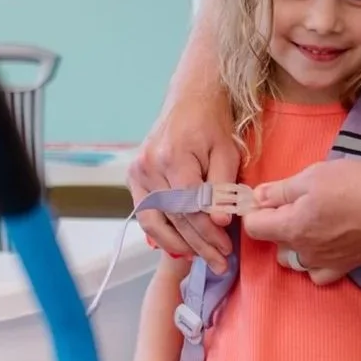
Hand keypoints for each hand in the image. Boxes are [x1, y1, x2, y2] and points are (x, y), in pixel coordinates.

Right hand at [131, 84, 238, 271]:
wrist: (189, 98)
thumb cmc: (212, 124)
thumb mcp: (227, 151)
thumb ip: (222, 187)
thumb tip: (219, 221)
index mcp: (174, 157)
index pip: (191, 207)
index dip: (208, 232)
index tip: (226, 249)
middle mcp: (150, 165)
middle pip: (175, 216)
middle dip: (198, 244)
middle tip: (219, 262)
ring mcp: (138, 171)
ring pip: (155, 220)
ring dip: (177, 244)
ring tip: (199, 259)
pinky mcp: (133, 175)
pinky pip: (145, 212)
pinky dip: (160, 232)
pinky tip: (179, 244)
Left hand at [241, 159, 360, 273]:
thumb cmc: (354, 186)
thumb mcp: (312, 176)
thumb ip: (280, 190)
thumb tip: (257, 197)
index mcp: (291, 228)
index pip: (253, 227)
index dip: (255, 210)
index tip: (268, 198)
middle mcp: (303, 251)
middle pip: (274, 245)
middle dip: (277, 226)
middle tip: (297, 204)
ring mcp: (324, 263)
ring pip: (295, 261)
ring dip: (296, 245)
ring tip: (312, 225)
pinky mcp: (345, 268)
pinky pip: (318, 274)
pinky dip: (316, 263)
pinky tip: (324, 248)